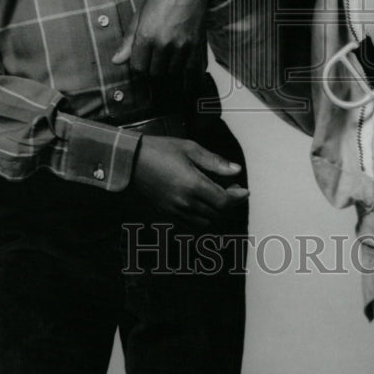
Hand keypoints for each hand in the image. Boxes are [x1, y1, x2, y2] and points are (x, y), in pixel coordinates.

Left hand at [112, 0, 219, 82]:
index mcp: (146, 34)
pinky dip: (188, 80)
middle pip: (155, 73)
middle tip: (158, 57)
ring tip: (171, 59)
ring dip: (170, 70)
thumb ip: (129, 39)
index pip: (138, 67)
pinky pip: (192, 74)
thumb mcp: (141, 12)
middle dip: (154, 67)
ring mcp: (183, 46)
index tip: (144, 57)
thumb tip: (116, 61)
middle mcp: (164, 43)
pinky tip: (186, 78)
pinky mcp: (198, 47)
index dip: (140, 64)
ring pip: (172, 74)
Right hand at [132, 135, 248, 227]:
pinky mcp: (166, 214)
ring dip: (216, 212)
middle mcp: (185, 202)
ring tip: (218, 197)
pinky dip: (201, 218)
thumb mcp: (189, 148)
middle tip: (233, 189)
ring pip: (205, 222)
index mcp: (192, 185)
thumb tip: (236, 170)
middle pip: (217, 213)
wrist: (129, 160)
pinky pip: (190, 224)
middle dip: (229, 203)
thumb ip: (214, 162)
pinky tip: (202, 205)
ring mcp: (174, 210)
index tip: (244, 191)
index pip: (224, 201)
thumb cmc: (159, 150)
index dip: (238, 198)